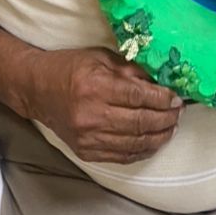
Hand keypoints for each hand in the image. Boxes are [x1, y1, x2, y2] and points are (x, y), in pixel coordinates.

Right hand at [25, 46, 183, 163]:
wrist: (36, 89)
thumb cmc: (70, 68)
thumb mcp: (101, 58)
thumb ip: (131, 70)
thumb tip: (160, 82)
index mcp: (96, 87)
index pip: (138, 96)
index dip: (162, 99)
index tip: (177, 98)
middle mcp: (92, 115)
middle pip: (140, 122)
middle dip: (166, 119)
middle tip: (179, 113)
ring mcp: (88, 137)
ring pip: (135, 143)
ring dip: (159, 137)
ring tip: (171, 128)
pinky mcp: (86, 151)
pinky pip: (122, 156)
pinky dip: (142, 151)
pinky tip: (153, 142)